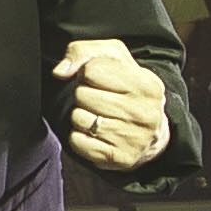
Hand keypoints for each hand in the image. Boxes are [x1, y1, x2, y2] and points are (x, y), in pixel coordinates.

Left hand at [55, 34, 170, 173]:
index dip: (88, 73)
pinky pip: (77, 141)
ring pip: (78, 118)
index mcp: (147, 84)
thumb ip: (83, 52)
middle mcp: (144, 113)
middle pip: (82, 95)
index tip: (102, 81)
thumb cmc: (126, 88)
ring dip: (81, 116)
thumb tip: (60, 71)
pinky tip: (97, 134)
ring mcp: (133, 138)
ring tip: (100, 116)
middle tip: (101, 100)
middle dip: (84, 95)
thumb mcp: (113, 59)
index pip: (91, 70)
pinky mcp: (119, 158)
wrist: (150, 132)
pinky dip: (79, 137)